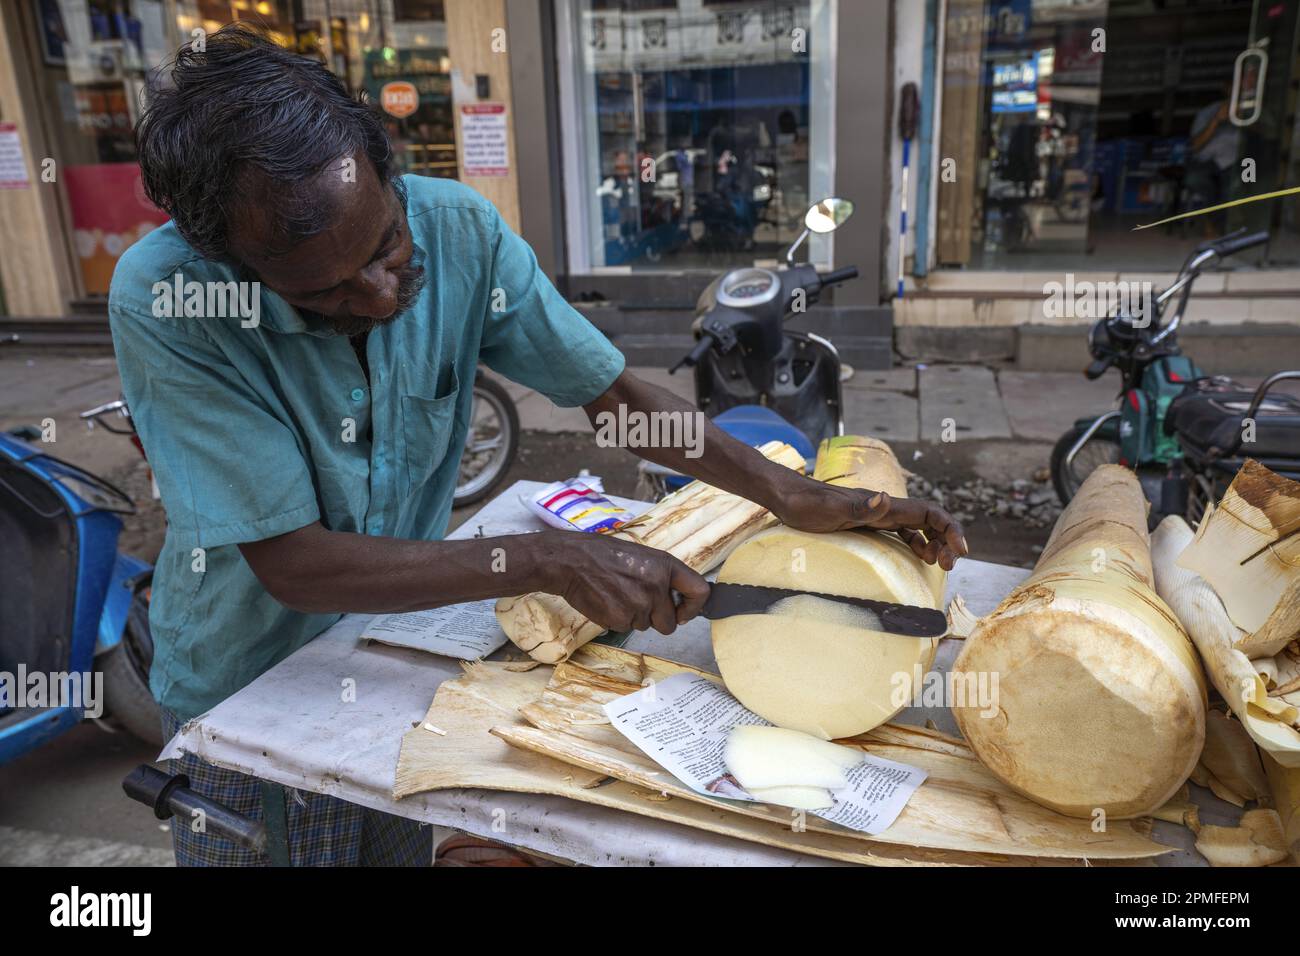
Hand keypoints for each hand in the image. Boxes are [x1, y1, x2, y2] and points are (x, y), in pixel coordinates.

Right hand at [536, 530, 710, 633]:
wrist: (572, 561)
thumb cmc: (605, 555)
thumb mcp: (642, 556)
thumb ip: (663, 577)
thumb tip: (679, 604)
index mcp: (665, 566)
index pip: (700, 592)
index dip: (693, 607)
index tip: (684, 612)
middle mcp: (656, 587)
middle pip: (670, 623)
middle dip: (656, 619)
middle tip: (637, 600)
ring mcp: (639, 605)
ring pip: (645, 626)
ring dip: (633, 616)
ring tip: (617, 594)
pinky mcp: (620, 619)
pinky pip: (626, 628)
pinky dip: (617, 619)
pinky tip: (607, 601)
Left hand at [772, 478, 967, 570]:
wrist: (784, 495)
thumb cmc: (804, 503)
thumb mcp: (830, 509)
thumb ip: (859, 506)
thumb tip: (884, 499)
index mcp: (883, 506)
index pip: (928, 513)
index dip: (949, 529)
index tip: (960, 551)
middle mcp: (883, 508)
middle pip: (928, 521)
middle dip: (946, 540)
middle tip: (948, 566)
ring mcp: (874, 515)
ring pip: (916, 527)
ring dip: (933, 543)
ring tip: (939, 564)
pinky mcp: (864, 524)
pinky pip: (899, 533)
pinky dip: (914, 544)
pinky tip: (916, 558)